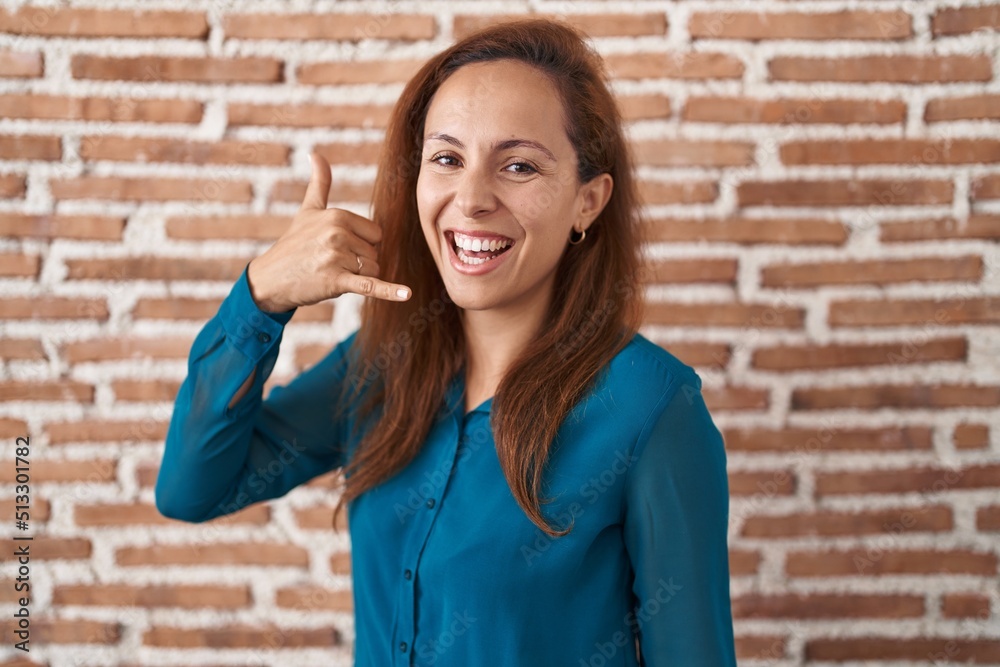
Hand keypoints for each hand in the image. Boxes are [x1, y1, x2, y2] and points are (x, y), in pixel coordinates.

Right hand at [246, 152, 411, 311]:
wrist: (270, 279)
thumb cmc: (294, 245)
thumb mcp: (308, 211)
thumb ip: (319, 184)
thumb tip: (315, 154)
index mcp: (338, 215)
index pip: (376, 235)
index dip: (361, 245)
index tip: (337, 247)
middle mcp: (338, 233)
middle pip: (375, 253)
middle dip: (358, 263)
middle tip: (329, 263)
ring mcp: (337, 257)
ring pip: (373, 271)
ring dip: (356, 278)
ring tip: (329, 273)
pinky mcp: (336, 281)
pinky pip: (370, 286)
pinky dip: (389, 292)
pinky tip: (407, 295)